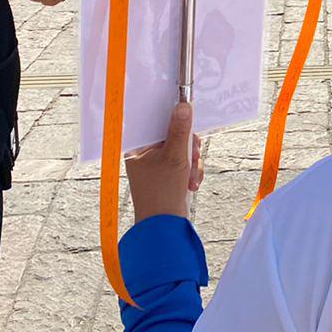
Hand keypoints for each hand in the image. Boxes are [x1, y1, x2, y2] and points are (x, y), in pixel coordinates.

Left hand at [126, 102, 202, 221]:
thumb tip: (183, 105)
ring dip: (191, 161)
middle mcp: (144, 155)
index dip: (173, 121)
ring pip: (180, 149)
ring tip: (191, 175)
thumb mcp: (175, 156)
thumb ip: (180, 130)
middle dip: (187, 147)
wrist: (165, 227)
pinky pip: (182, 162)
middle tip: (193, 154)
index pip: (155, 123)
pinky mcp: (165, 175)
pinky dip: (190, 171)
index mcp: (138, 149)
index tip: (188, 121)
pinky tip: (191, 183)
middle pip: (172, 136)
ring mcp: (154, 166)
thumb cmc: (163, 192)